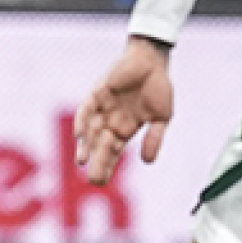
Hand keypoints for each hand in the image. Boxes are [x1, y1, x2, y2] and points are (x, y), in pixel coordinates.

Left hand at [74, 36, 174, 184]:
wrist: (152, 60)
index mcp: (125, 128)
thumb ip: (155, 138)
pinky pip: (87, 108)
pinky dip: (82, 120)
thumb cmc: (158, 87)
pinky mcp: (98, 92)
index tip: (102, 182)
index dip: (108, 166)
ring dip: (86, 145)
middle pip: (101, 145)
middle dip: (97, 161)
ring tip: (82, 162)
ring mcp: (104, 107)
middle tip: (93, 180)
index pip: (113, 151)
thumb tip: (147, 161)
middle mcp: (112, 120)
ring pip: (91, 130)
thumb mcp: (162, 117)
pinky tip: (79, 135)